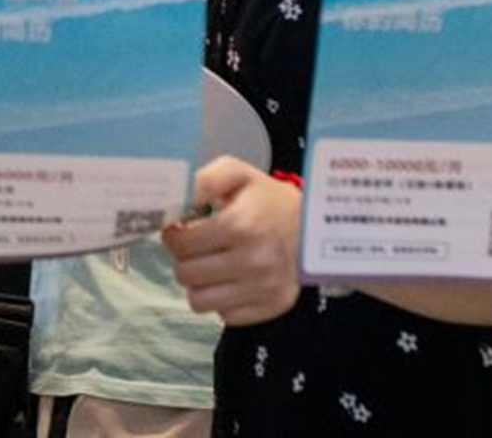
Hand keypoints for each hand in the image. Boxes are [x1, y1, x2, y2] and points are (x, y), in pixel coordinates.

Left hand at [163, 156, 301, 326]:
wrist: (318, 227)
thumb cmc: (270, 200)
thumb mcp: (237, 175)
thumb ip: (204, 180)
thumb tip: (176, 200)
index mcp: (240, 226)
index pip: (180, 245)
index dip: (173, 236)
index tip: (180, 231)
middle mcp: (253, 261)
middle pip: (185, 275)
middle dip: (184, 259)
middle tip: (196, 248)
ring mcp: (264, 288)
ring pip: (199, 301)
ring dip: (199, 284)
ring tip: (210, 266)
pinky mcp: (273, 306)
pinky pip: (225, 316)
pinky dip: (223, 300)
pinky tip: (232, 280)